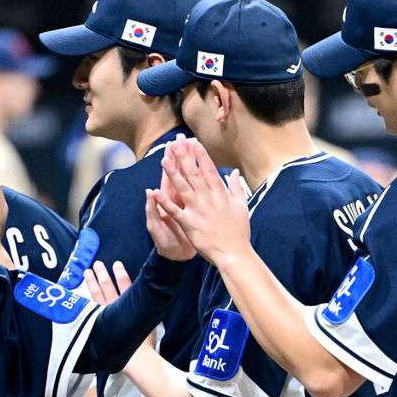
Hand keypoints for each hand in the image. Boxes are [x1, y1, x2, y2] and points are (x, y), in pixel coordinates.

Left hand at [83, 261, 155, 354]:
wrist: (136, 359)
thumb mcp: (150, 322)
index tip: (116, 264)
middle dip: (102, 274)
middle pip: (108, 286)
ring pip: (96, 295)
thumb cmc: (145, 343)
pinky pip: (89, 309)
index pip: (125, 284)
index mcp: (131, 305)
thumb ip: (147, 310)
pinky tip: (78, 294)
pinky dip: (83, 300)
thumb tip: (148, 299)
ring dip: (91, 282)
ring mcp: (106, 316)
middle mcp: (116, 308)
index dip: (120, 273)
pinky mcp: (98, 324)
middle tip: (97, 264)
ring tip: (87, 272)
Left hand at [153, 138, 249, 267]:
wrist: (235, 253)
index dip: (201, 156)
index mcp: (220, 195)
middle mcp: (208, 199)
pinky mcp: (189, 224)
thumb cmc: (239, 232)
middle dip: (184, 157)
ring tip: (164, 159)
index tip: (194, 143)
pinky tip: (155, 191)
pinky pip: (174, 211)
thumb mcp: (242, 207)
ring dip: (172, 173)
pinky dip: (164, 201)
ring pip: (182, 188)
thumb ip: (237, 188)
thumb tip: (235, 173)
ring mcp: (198, 211)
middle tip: (175, 143)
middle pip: (193, 174)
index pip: (209, 171)